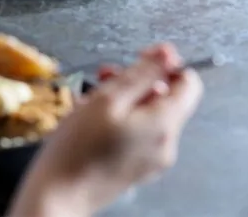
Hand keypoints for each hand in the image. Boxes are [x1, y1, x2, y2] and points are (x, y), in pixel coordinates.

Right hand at [8, 44, 203, 216]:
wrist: (58, 194)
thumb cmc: (77, 149)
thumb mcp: (108, 99)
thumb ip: (142, 73)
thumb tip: (168, 53)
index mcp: (163, 124)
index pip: (189, 83)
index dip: (165, 65)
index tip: (138, 59)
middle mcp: (165, 143)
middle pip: (165, 97)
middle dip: (135, 82)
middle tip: (104, 79)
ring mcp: (153, 158)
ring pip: (148, 114)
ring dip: (123, 99)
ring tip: (91, 101)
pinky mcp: (138, 166)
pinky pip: (138, 132)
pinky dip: (120, 120)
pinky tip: (93, 120)